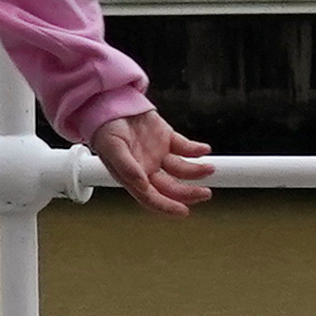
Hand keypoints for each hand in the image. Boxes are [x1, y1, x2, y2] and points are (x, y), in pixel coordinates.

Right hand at [84, 109, 213, 216]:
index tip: (183, 211)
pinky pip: (185, 148)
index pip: (152, 198)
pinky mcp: (167, 139)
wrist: (110, 105)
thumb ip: (127, 168)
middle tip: (205, 193)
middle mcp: (148, 169)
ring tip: (209, 168)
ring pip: (182, 169)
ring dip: (196, 171)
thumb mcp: (112, 149)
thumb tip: (142, 186)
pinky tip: (203, 149)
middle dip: (189, 193)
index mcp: (133, 177)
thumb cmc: (105, 129)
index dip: (167, 206)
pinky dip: (195, 150)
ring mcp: (159, 155)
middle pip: (171, 187)